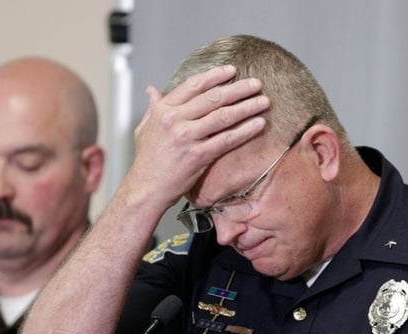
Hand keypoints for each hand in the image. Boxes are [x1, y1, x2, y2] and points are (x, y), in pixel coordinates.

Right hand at [128, 65, 269, 207]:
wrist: (145, 189)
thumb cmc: (146, 161)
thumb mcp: (144, 129)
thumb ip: (152, 107)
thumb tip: (152, 89)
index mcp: (163, 110)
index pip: (193, 85)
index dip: (215, 75)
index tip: (231, 71)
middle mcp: (174, 120)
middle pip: (212, 97)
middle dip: (238, 88)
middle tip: (256, 83)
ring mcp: (186, 137)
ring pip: (223, 116)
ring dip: (247, 106)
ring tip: (264, 101)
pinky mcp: (198, 155)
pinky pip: (227, 139)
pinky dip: (245, 130)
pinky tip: (259, 124)